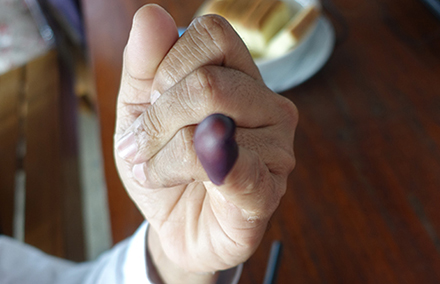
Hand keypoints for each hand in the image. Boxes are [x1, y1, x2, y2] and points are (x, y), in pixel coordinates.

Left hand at [114, 4, 297, 282]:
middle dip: (157, 118)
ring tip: (155, 173)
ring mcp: (276, 149)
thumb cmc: (165, 165)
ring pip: (212, 127)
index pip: (213, 33)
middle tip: (140, 146)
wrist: (178, 227)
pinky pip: (237, 169)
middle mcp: (269, 105)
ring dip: (163, 155)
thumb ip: (145, 65)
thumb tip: (152, 14)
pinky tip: (186, 180)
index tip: (151, 102)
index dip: (168, 65)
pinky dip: (198, 169)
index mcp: (241, 77)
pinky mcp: (268, 191)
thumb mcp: (140, 111)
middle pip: (209, 81)